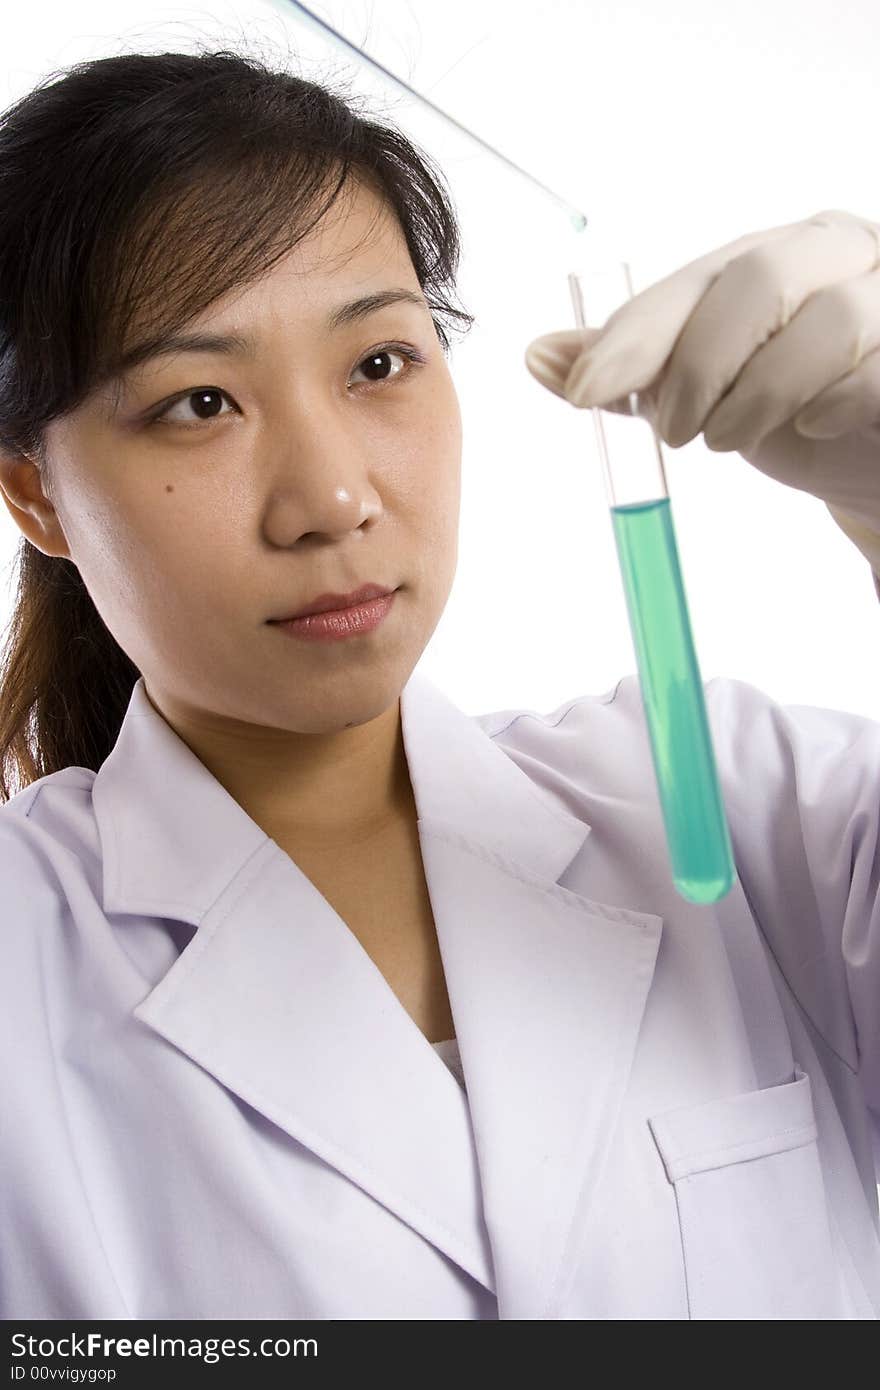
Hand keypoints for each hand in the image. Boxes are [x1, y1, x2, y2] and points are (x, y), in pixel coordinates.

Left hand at [524, 209, 879, 578]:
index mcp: (773, 253)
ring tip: (732, 438)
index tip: (581, 391)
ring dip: (760, 394)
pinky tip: (810, 428)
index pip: (693, 281)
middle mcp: (835, 254)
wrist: (876, 460)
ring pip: (826, 321)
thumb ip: (634, 374)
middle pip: (757, 280)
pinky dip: (827, 405)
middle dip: (698, 365)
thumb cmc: (793, 411)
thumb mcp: (704, 392)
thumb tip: (542, 355)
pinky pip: (872, 369)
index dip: (633, 336)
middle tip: (675, 429)